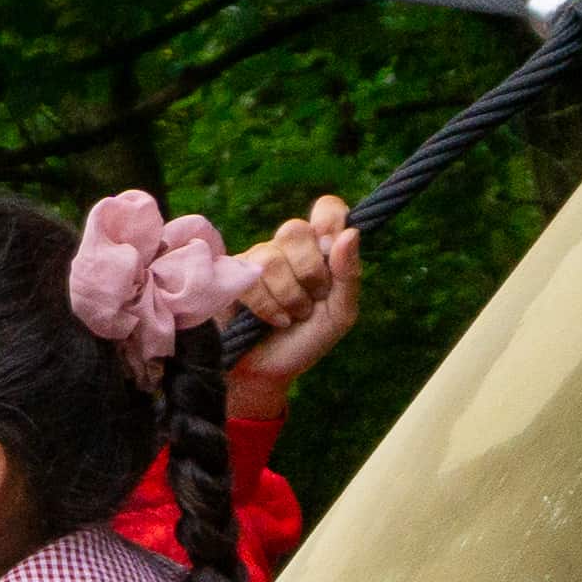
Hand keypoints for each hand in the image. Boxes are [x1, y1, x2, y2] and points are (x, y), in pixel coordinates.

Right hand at [226, 195, 360, 399]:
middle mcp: (287, 248)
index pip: (327, 209)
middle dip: (309, 272)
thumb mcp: (340, 313)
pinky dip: (268, 306)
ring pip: (272, 258)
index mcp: (319, 250)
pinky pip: (250, 278)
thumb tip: (350, 233)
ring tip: (291, 317)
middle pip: (296, 230)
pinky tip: (273, 320)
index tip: (331, 250)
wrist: (268, 373)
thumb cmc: (306, 341)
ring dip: (289, 296)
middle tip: (313, 299)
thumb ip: (349, 275)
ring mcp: (256, 259)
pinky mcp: (230, 275)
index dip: (330, 221)